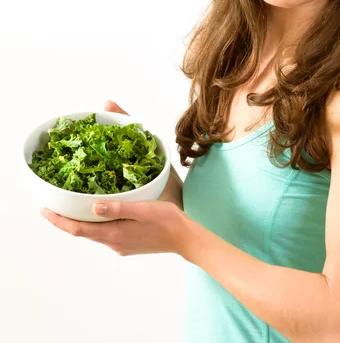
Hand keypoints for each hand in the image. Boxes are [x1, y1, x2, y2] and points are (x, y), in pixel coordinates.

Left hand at [40, 99, 186, 256]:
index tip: (44, 211)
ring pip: (95, 232)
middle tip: (54, 204)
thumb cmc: (166, 220)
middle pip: (83, 232)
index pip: (78, 230)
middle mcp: (113, 242)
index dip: (59, 221)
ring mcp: (121, 245)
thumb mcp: (142, 209)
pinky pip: (107, 233)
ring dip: (83, 221)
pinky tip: (103, 212)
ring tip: (75, 205)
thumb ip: (118, 208)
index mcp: (113, 234)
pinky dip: (99, 223)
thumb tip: (93, 206)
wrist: (185, 238)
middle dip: (67, 220)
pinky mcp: (129, 244)